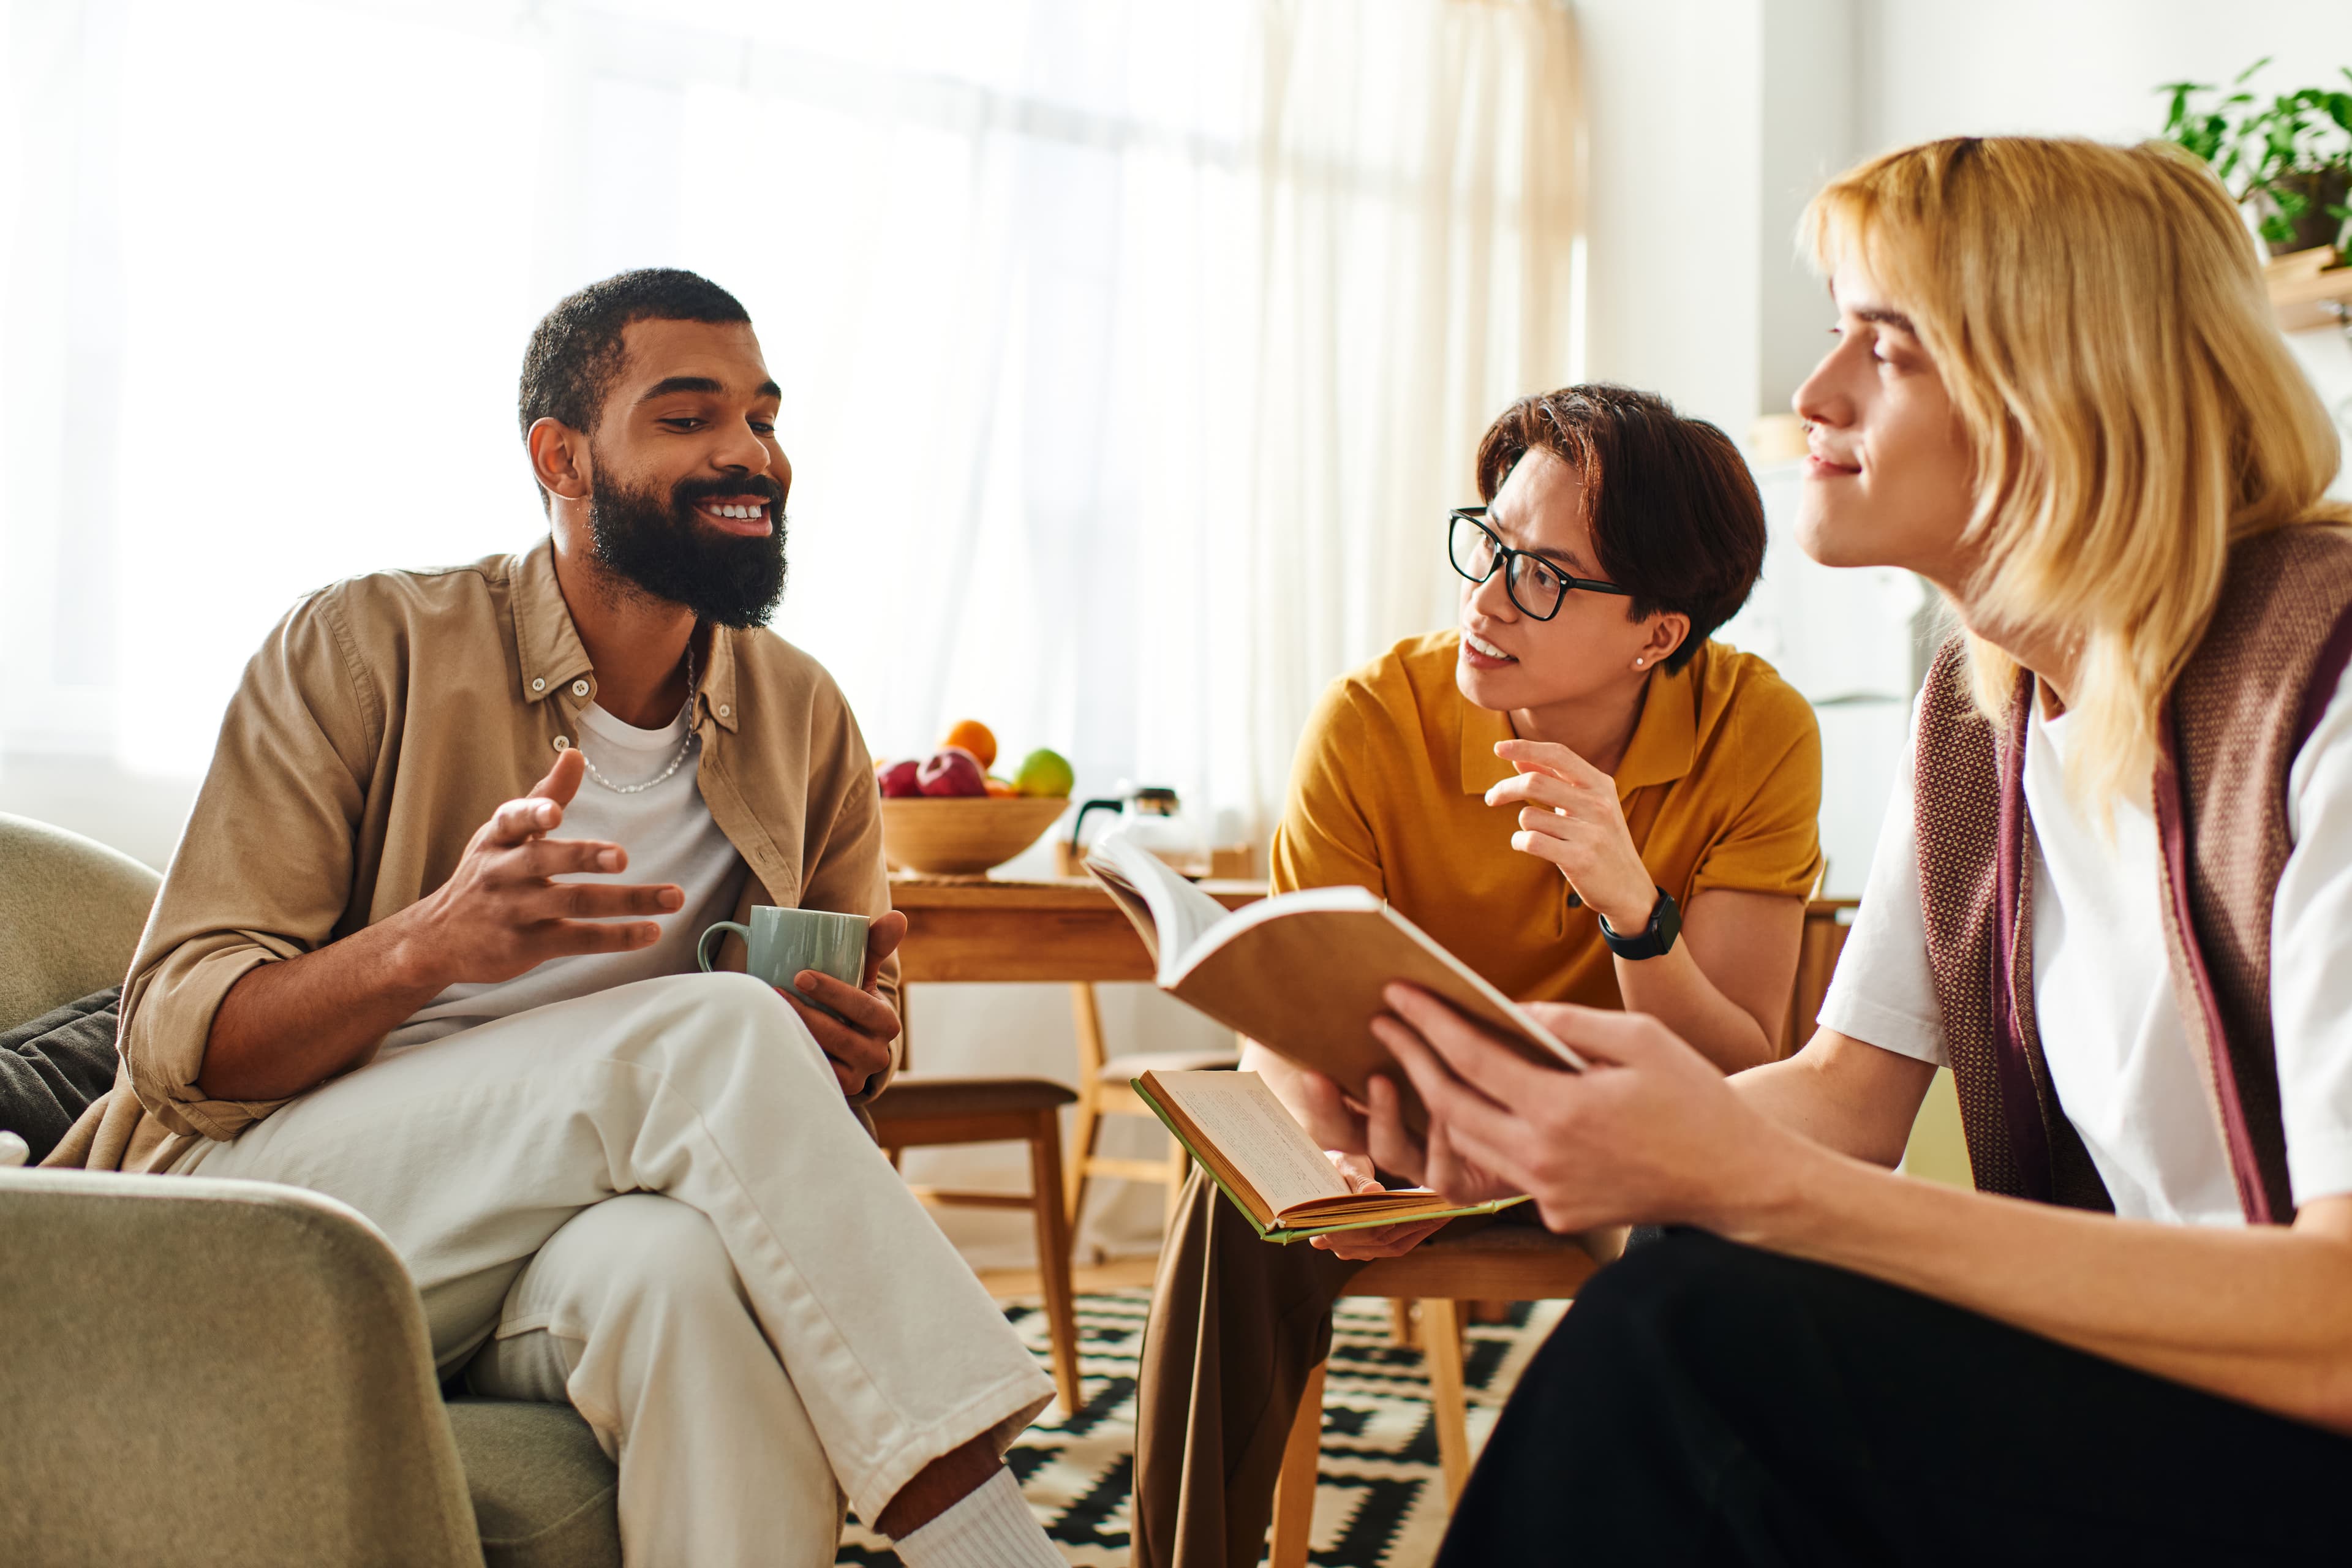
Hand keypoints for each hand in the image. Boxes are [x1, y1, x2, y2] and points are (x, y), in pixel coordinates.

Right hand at [393, 749, 681, 987]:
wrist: (437, 939)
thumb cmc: (486, 874)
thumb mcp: (502, 833)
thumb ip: (544, 794)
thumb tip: (575, 753)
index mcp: (497, 838)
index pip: (512, 820)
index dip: (532, 813)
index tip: (553, 812)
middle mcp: (502, 872)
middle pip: (546, 861)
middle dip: (584, 856)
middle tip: (623, 857)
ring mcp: (514, 912)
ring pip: (573, 902)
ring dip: (627, 901)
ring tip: (673, 898)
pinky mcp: (526, 946)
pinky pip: (578, 939)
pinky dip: (617, 937)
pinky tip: (652, 932)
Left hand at [781, 909, 906, 1096]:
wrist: (849, 1051)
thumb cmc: (852, 1002)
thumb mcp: (865, 977)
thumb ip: (876, 946)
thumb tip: (898, 917)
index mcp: (886, 1023)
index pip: (864, 1008)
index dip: (833, 992)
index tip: (801, 975)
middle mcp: (876, 1055)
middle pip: (840, 1036)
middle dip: (807, 1014)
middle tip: (776, 992)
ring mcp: (855, 1078)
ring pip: (823, 1059)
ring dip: (794, 1035)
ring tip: (767, 1014)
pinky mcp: (834, 1093)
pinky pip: (811, 1077)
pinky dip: (791, 1058)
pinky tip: (769, 1042)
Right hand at [1309, 1150, 1451, 1258]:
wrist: (1321, 1172)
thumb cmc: (1332, 1165)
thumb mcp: (1342, 1165)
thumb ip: (1357, 1180)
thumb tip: (1373, 1192)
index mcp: (1329, 1225)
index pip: (1371, 1231)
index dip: (1402, 1223)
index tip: (1427, 1209)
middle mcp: (1341, 1244)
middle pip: (1387, 1240)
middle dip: (1420, 1225)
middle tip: (1446, 1208)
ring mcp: (1354, 1249)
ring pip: (1395, 1246)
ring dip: (1422, 1230)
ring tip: (1446, 1211)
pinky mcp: (1367, 1247)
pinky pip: (1397, 1244)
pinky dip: (1417, 1232)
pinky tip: (1434, 1217)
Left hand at [1369, 983, 1805, 1233]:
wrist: (1737, 1180)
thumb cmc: (1696, 1098)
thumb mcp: (1641, 1039)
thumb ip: (1570, 1024)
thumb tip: (1512, 1011)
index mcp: (1562, 1110)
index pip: (1473, 1059)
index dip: (1430, 1023)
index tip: (1398, 993)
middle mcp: (1545, 1160)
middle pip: (1453, 1106)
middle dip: (1413, 1061)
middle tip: (1386, 1023)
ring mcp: (1548, 1196)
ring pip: (1469, 1145)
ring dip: (1439, 1102)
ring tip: (1416, 1060)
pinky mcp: (1558, 1216)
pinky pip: (1506, 1172)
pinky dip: (1486, 1137)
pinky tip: (1475, 1105)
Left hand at [1486, 738, 1652, 930]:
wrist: (1629, 889)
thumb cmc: (1600, 841)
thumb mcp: (1586, 805)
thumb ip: (1554, 780)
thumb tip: (1519, 759)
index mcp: (1600, 785)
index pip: (1559, 754)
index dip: (1526, 747)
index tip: (1498, 748)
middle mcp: (1599, 804)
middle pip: (1535, 782)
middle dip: (1504, 789)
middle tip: (1491, 797)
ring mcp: (1591, 832)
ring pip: (1528, 816)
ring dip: (1522, 826)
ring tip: (1538, 836)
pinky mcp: (1580, 859)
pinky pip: (1531, 841)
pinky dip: (1519, 842)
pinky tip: (1527, 845)